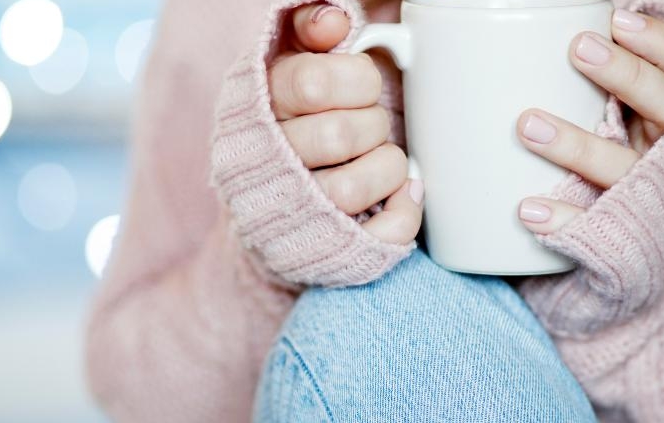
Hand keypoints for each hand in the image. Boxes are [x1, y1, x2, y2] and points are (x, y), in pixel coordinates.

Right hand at [269, 4, 422, 244]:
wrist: (269, 200)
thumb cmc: (295, 119)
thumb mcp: (292, 61)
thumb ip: (309, 28)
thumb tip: (335, 19)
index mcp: (258, 108)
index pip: (312, 82)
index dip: (356, 80)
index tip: (362, 85)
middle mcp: (268, 163)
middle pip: (339, 135)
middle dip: (372, 124)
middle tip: (369, 125)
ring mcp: (295, 213)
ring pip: (353, 188)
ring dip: (387, 166)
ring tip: (379, 158)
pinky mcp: (327, 249)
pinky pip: (382, 233)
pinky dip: (405, 210)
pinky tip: (401, 193)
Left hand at [517, 9, 663, 233]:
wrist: (632, 261)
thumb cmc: (611, 172)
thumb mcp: (622, 126)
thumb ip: (603, 91)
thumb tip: (559, 29)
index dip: (663, 45)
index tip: (618, 20)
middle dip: (628, 75)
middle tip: (579, 48)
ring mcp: (648, 199)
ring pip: (624, 168)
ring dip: (578, 145)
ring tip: (527, 124)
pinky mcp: (623, 241)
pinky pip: (595, 230)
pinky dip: (563, 220)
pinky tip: (529, 209)